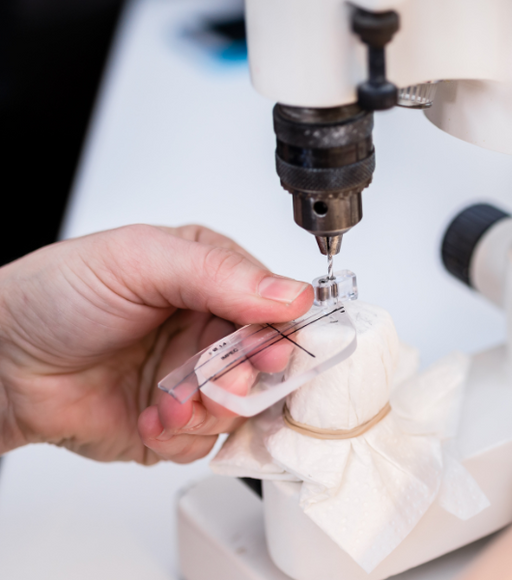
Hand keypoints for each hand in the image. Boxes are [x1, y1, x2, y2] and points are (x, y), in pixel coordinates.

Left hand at [0, 225, 312, 463]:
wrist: (3, 362)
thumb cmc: (60, 295)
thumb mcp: (140, 261)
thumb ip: (220, 274)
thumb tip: (291, 294)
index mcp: (215, 278)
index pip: (275, 307)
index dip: (278, 334)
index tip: (267, 353)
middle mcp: (211, 328)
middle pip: (265, 363)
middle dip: (242, 378)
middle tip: (216, 383)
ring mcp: (197, 377)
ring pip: (243, 407)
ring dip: (208, 410)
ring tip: (167, 401)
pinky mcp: (179, 423)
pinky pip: (209, 442)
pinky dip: (181, 436)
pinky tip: (150, 418)